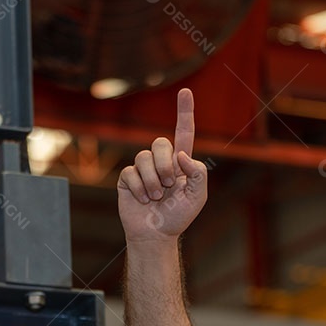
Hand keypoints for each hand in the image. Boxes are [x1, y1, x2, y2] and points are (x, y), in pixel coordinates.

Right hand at [117, 88, 209, 242]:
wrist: (155, 234)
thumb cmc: (178, 216)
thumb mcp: (197, 196)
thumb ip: (197, 173)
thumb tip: (180, 154)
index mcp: (180, 162)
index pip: (184, 132)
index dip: (185, 111)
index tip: (185, 91)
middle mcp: (161, 161)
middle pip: (160, 143)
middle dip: (164, 165)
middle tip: (167, 186)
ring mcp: (143, 169)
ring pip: (143, 157)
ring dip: (152, 180)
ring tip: (155, 197)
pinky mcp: (127, 178)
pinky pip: (131, 172)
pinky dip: (139, 188)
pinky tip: (143, 200)